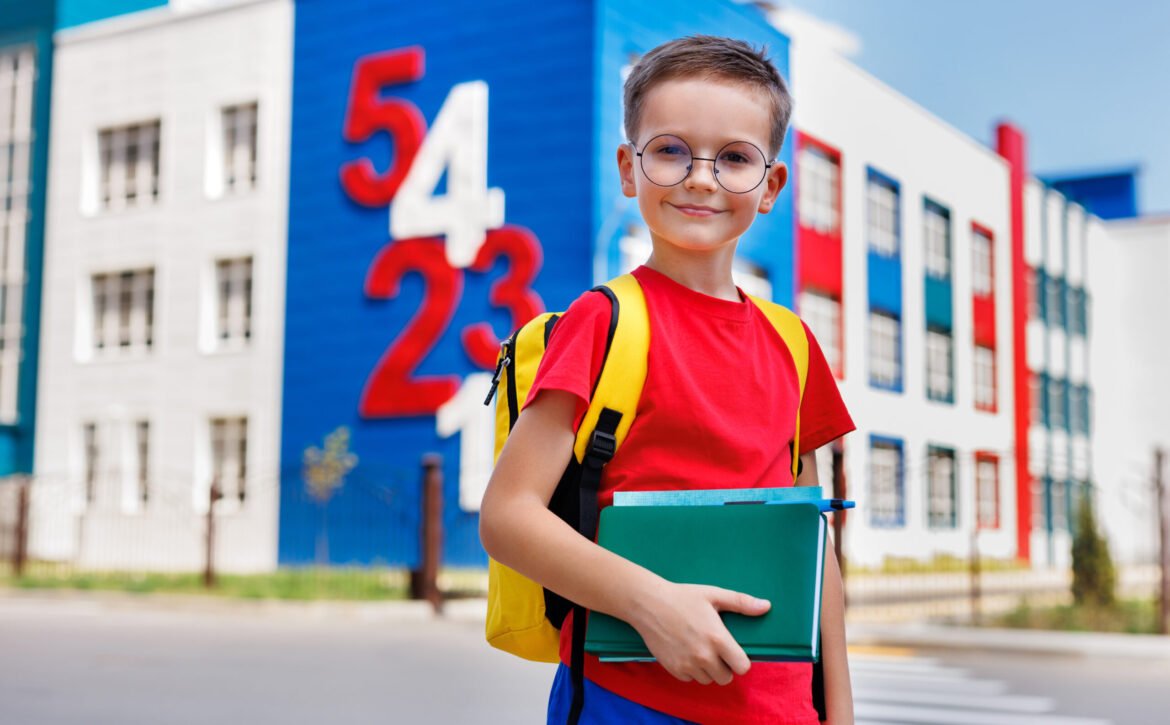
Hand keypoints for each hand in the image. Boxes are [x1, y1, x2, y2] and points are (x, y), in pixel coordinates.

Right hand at [629, 582, 770, 684]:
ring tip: (700, 650)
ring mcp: (687, 664)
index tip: (733, 652)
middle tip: (715, 650)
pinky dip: (691, 670)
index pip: (742, 667)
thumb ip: (741, 602)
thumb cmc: (682, 597)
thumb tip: (766, 606)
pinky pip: (690, 678)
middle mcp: (704, 656)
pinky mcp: (673, 668)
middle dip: (724, 666)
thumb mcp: (714, 595)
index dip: (740, 660)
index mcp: (718, 639)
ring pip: (708, 680)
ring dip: (707, 670)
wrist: (648, 604)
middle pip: (726, 677)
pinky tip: (686, 652)